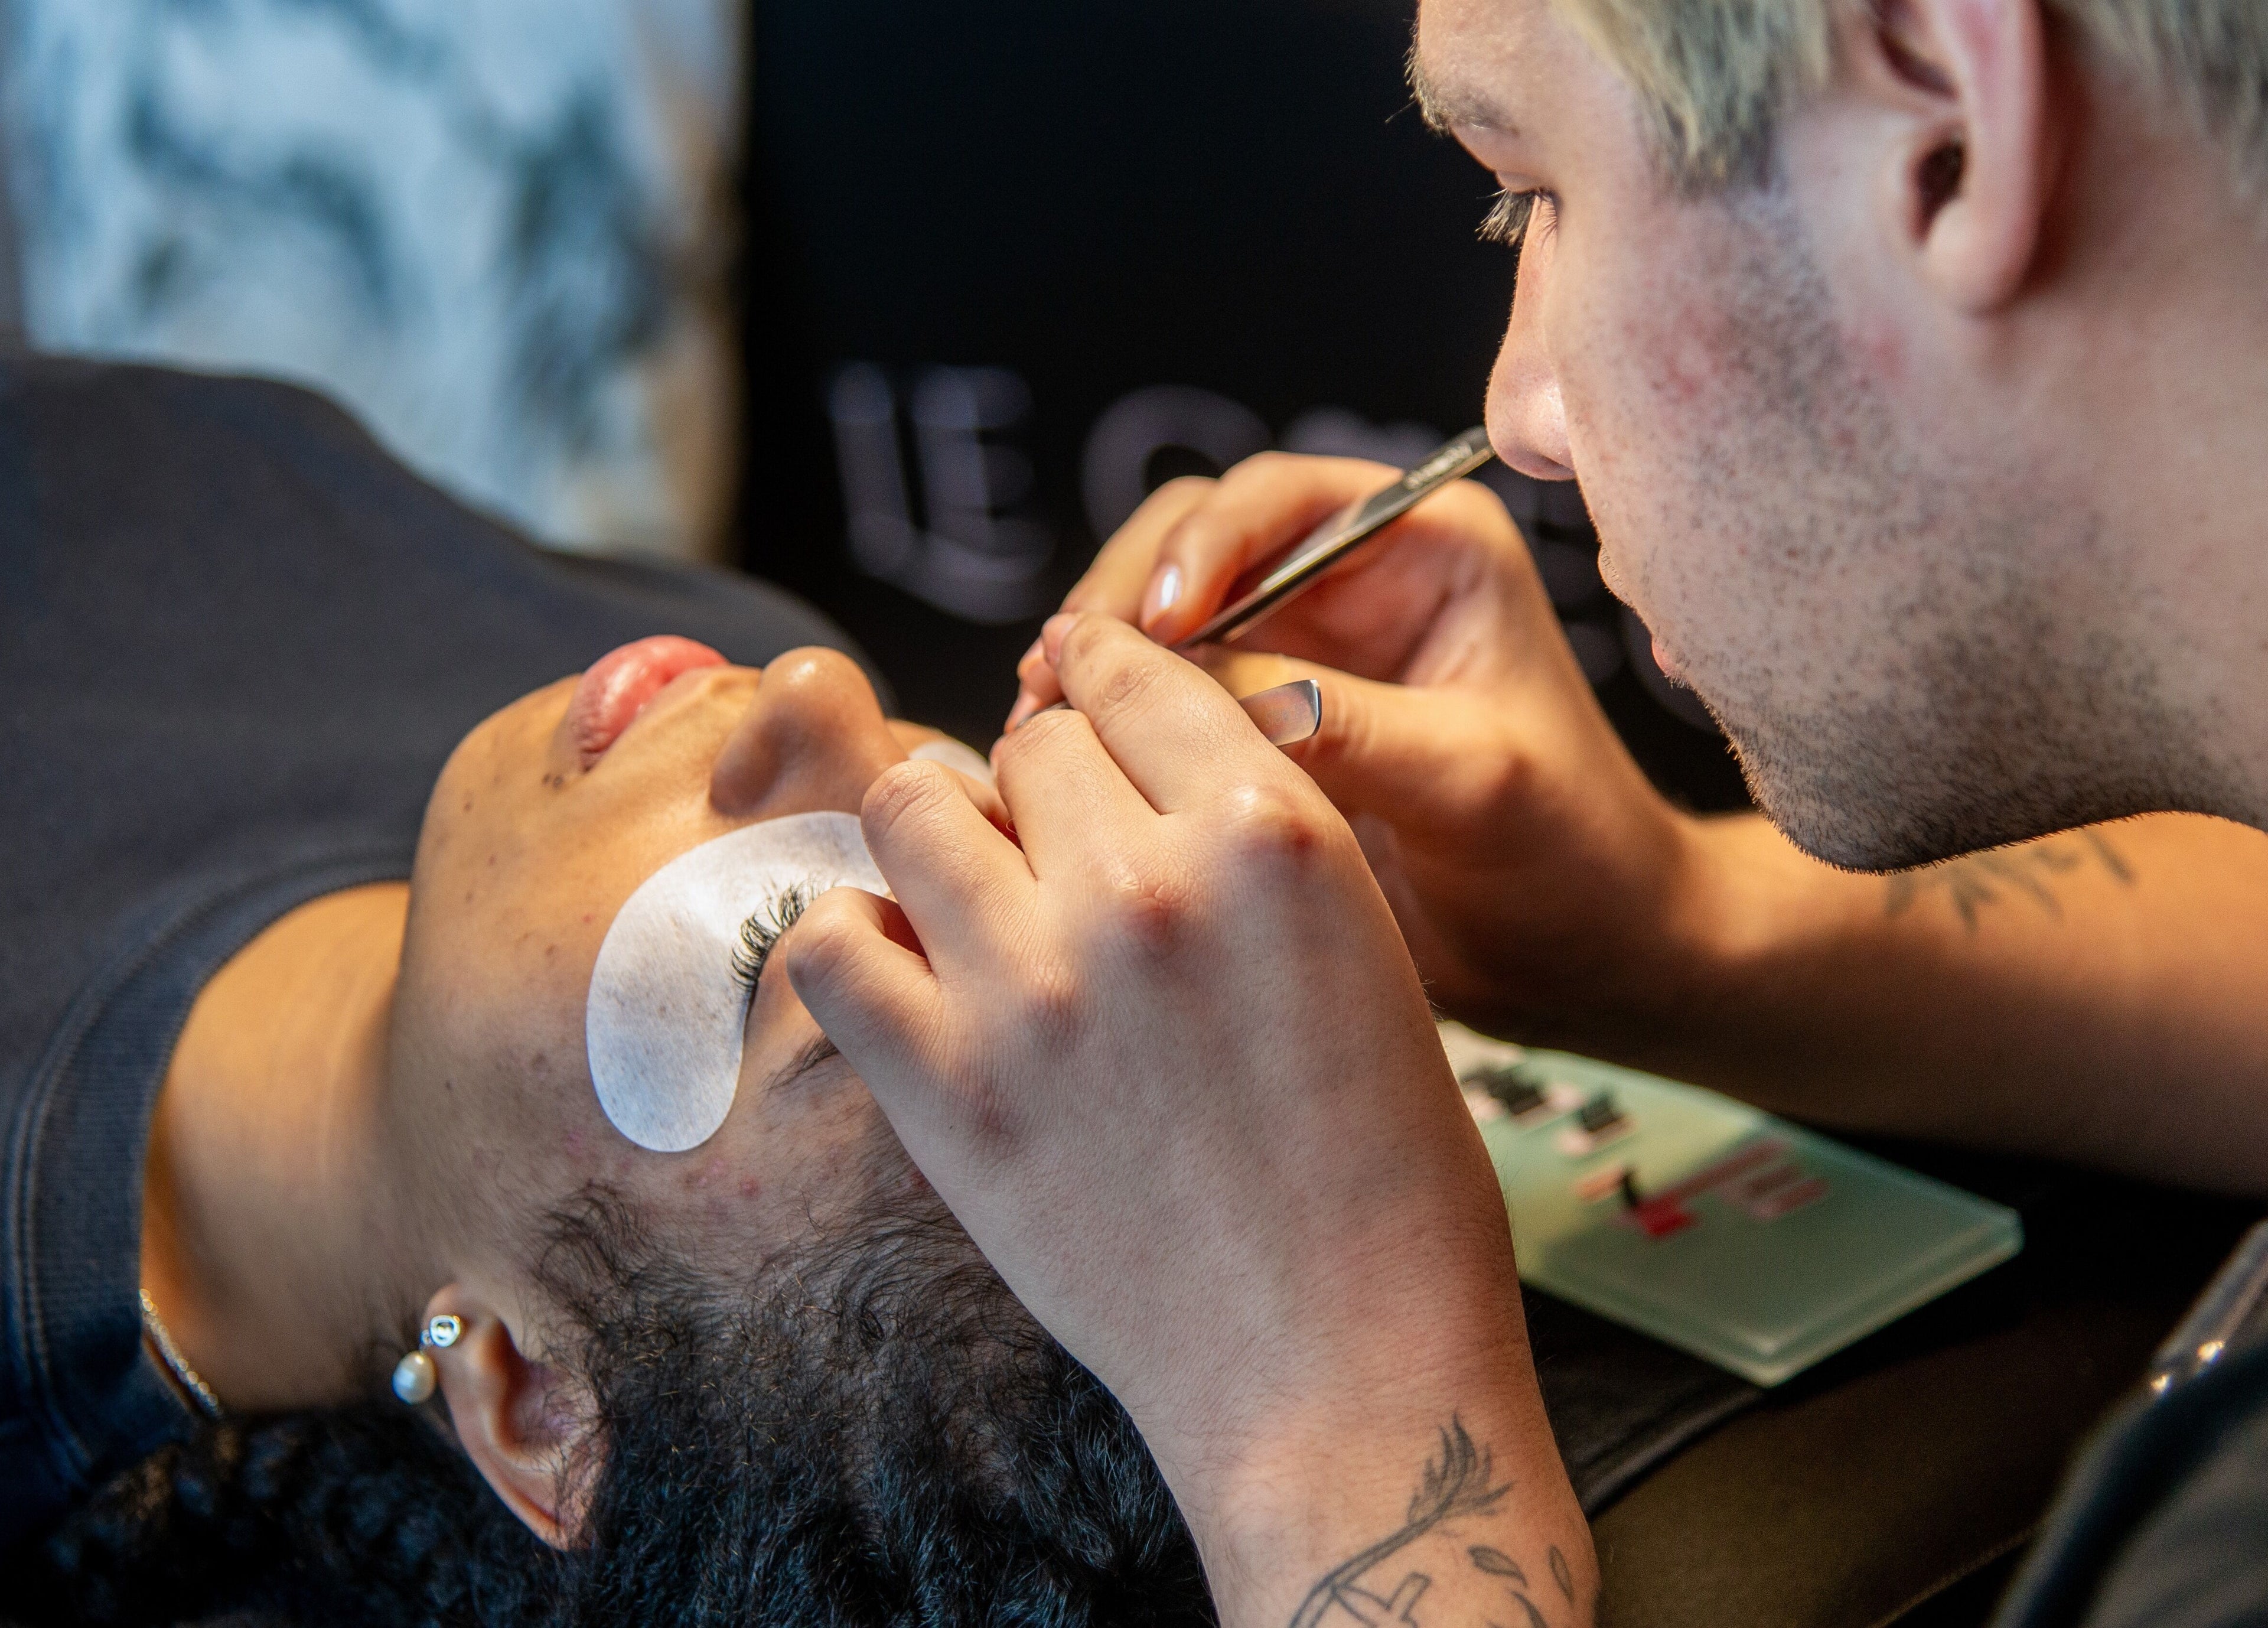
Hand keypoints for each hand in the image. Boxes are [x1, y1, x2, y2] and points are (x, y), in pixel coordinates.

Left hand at [784, 616, 1587, 1622]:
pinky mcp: (943, 1091)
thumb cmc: (1384, 1178)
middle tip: (1061, 852)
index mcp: (1270, 837)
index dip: (1106, 686)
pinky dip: (857, 938)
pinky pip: (831, 940)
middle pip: (1031, 742)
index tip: (1086, 705)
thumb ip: (1252, 844)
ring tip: (977, 895)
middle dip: (1044, 781)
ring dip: (943, 834)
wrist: (1339, 1372)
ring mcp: (1029, 988)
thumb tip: (1133, 778)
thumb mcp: (1365, 955)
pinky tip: (912, 974)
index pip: (1136, 677)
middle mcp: (1143, 887)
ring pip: (912, 806)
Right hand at [1012, 453, 1709, 1050]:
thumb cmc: (1572, 856)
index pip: (1279, 500)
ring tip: (1039, 730)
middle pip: (1194, 546)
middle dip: (1121, 606)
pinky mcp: (1264, 726)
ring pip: (1161, 625)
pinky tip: (1062, 769)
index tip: (1152, 628)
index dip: (1199, 549)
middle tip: (1059, 683)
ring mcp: (1302, 653)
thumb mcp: (1468, 780)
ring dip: (1098, 669)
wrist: (1590, 957)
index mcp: (1426, 546)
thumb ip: (1341, 727)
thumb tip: (1192, 696)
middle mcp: (1353, 582)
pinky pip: (1164, 702)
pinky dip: (1110, 728)